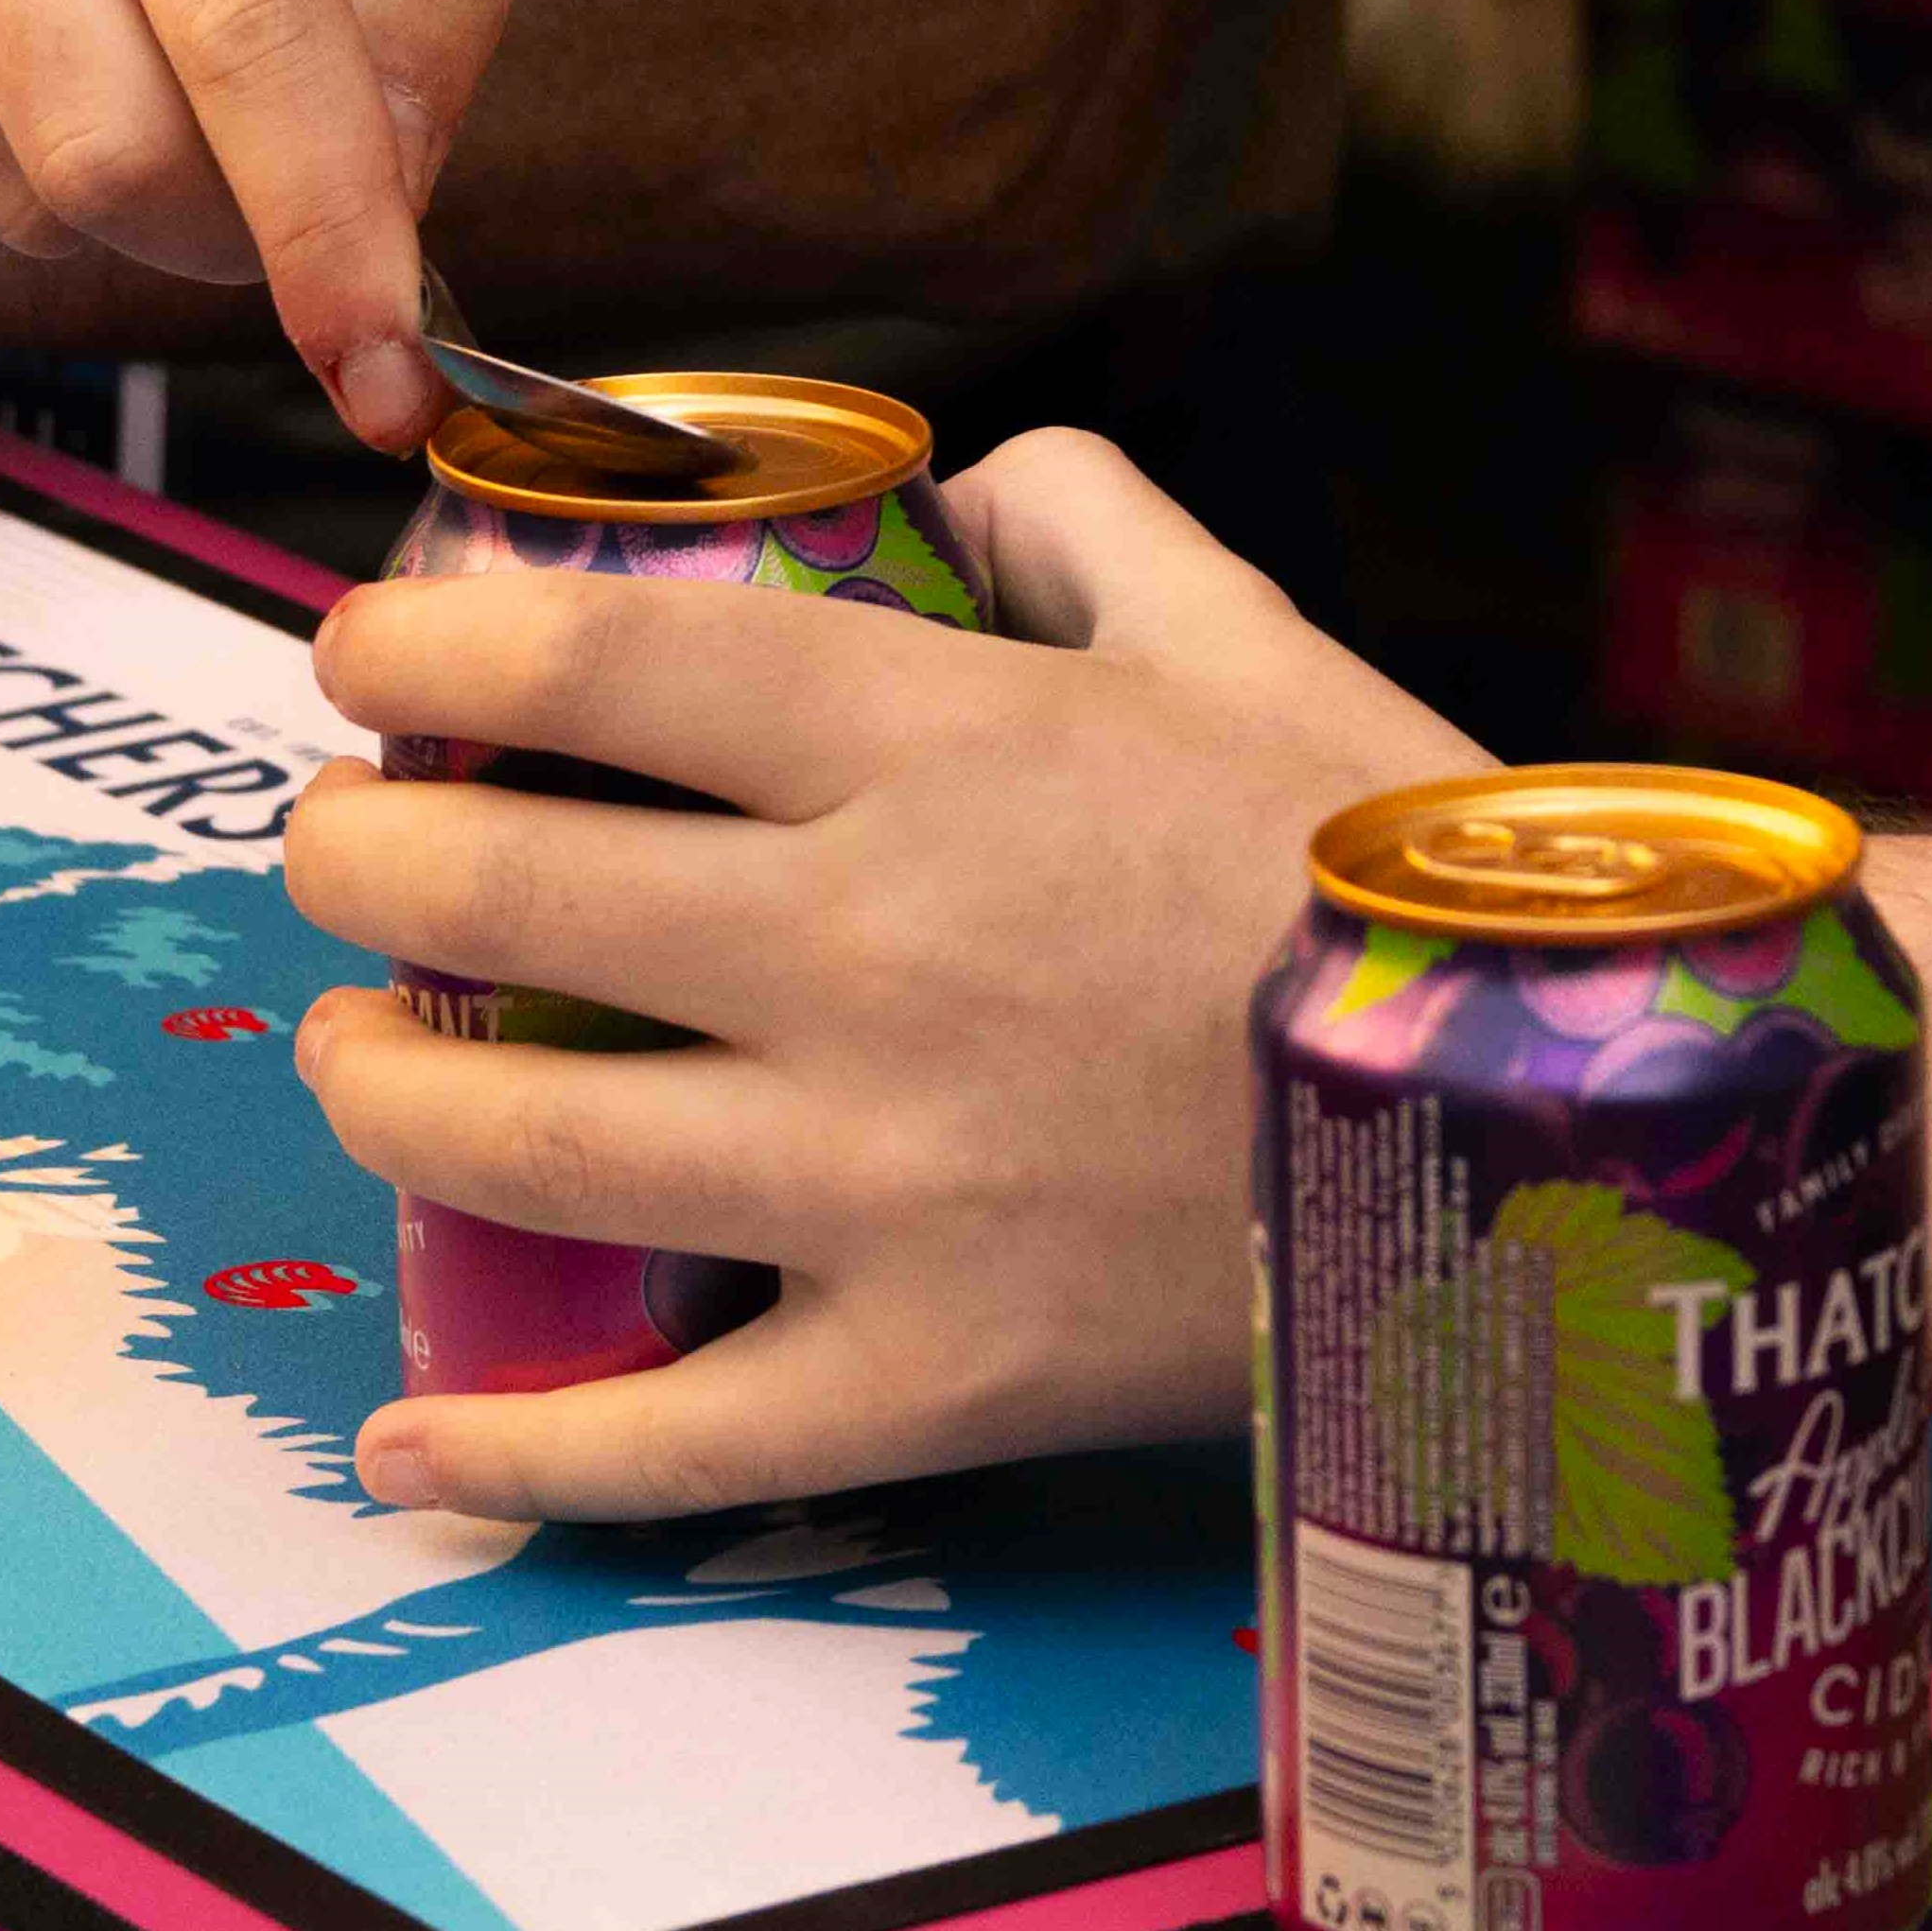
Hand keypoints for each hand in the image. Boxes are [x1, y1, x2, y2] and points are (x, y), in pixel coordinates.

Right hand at [0, 0, 563, 444]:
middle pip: (107, 159)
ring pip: (19, 207)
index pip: (243, 38)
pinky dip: (32, 190)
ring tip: (178, 41)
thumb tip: (379, 197)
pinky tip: (68, 50)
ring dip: (146, 201)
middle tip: (311, 147)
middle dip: (245, 220)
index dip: (327, 233)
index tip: (389, 384)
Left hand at [282, 429, 1484, 1517]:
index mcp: (944, 741)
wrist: (1585, 1124)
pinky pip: (671, 1439)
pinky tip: (409, 1431)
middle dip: (353, 862)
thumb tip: (965, 484)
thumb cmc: (1405, 869)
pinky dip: (511, 1446)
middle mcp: (871, 947)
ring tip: (363, 1058)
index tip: (368, 660)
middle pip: (487, 889)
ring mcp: (889, 1178)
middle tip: (346, 859)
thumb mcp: (1259, 634)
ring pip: (516, 1140)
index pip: (584, 659)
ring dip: (378, 1090)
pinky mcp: (938, 1374)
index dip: (416, 649)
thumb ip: (1090, 523)